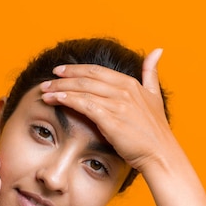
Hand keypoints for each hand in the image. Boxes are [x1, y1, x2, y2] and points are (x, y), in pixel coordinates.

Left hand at [40, 49, 174, 171]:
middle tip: (46, 81)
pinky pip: (84, 105)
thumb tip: (157, 50)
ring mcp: (118, 104)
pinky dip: (68, 100)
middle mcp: (123, 90)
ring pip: (82, 90)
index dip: (76, 69)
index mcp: (130, 83)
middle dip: (63, 78)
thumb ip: (151, 72)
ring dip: (60, 89)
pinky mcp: (111, 120)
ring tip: (45, 92)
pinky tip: (55, 100)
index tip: (59, 71)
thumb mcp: (155, 95)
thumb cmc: (155, 130)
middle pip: (86, 78)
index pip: (96, 71)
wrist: (160, 154)